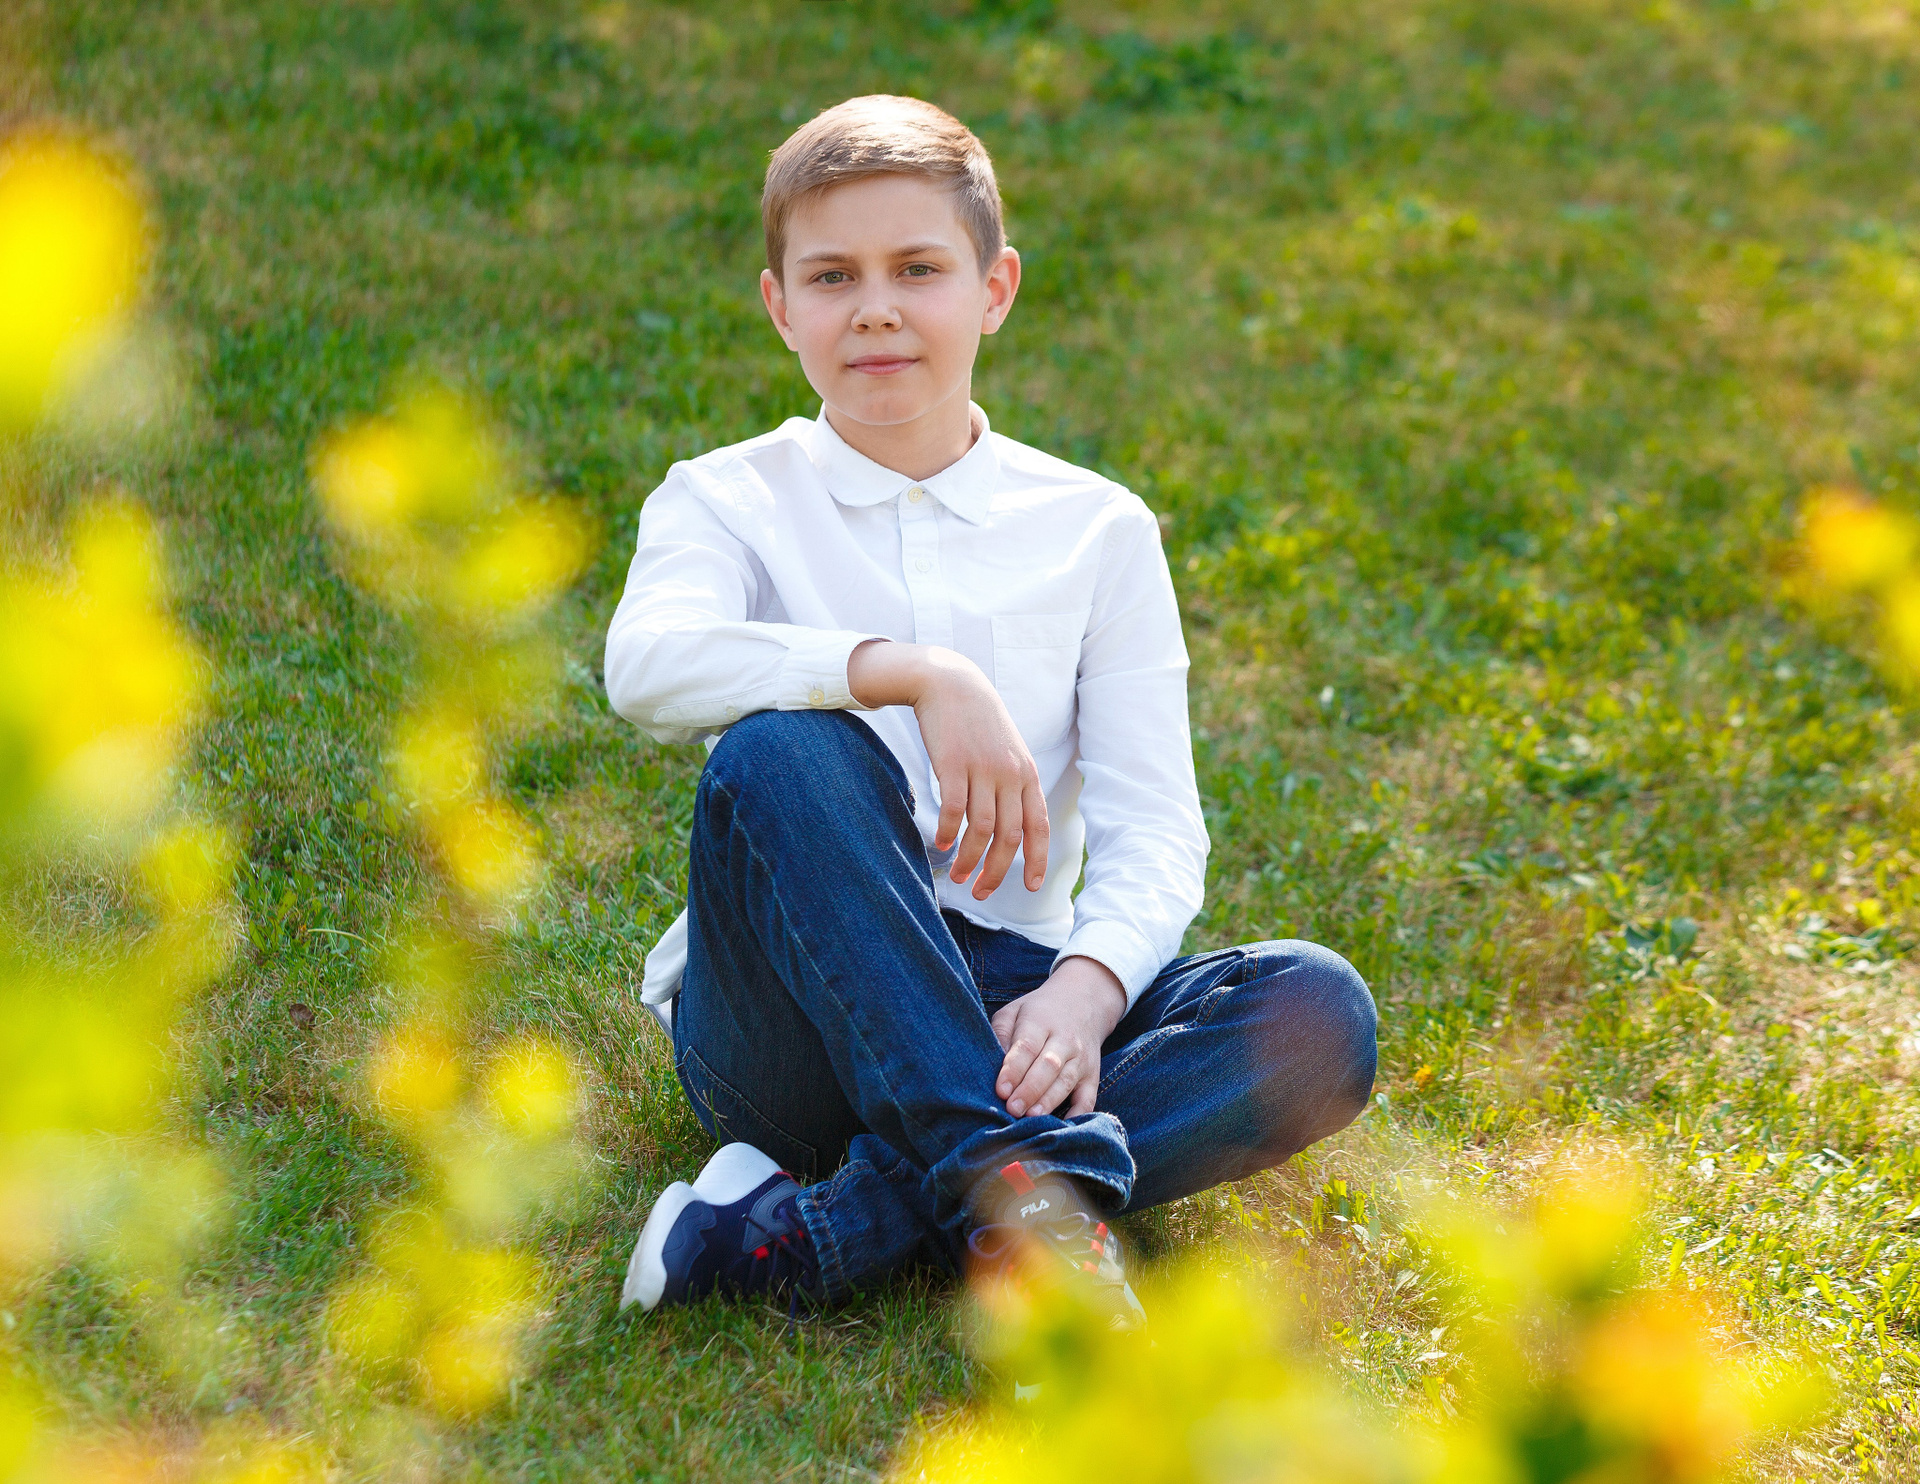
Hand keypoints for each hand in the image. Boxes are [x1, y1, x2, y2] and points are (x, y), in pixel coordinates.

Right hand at [847, 640, 1047, 897]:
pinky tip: (940, 844)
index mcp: (1027, 774)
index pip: (1039, 827)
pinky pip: (953, 809)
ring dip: (969, 860)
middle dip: (997, 872)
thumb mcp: (1008, 751)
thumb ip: (1013, 785)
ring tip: (957, 876)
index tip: (1033, 887)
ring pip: (981, 830)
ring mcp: (982, 769)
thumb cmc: (979, 722)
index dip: (1037, 860)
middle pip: (1009, 837)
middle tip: (981, 892)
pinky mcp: (953, 764)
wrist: (951, 683)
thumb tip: (1011, 827)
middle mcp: (1010, 774)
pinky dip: (947, 832)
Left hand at [990, 957, 1126, 1117]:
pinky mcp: (1092, 1075)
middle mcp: (1065, 1040)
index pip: (1027, 1046)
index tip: (1001, 1089)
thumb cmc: (1039, 1012)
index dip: (1014, 1069)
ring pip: (1067, 1081)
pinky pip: (1089, 1097)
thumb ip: (1000, 1032)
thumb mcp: (1015, 1010)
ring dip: (1049, 1101)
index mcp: (1041, 1021)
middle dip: (1029, 1090)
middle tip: (1012, 1108)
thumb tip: (991, 1063)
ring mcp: (1081, 1059)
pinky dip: (1079, 1114)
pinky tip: (1065, 1127)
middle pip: (1048, 1066)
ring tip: (1031, 1117)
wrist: (1084, 1002)